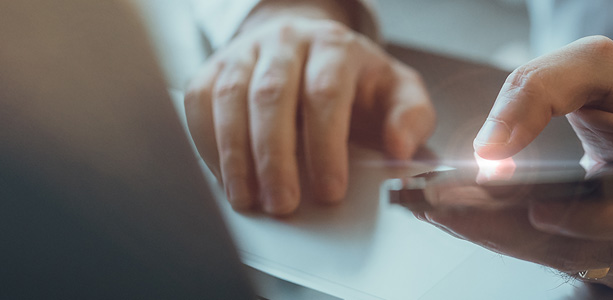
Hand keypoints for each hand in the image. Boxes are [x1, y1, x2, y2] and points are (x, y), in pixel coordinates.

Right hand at [184, 3, 434, 214]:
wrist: (308, 46)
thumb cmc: (353, 79)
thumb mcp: (397, 91)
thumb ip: (411, 116)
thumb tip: (399, 146)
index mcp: (334, 47)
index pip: (325, 93)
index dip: (325, 145)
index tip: (330, 191)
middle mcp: (286, 42)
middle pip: (272, 96)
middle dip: (275, 157)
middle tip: (284, 204)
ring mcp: (245, 52)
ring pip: (229, 99)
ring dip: (236, 156)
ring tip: (249, 200)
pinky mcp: (214, 67)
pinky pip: (199, 103)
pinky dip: (207, 144)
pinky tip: (225, 178)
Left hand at [420, 36, 612, 288]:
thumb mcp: (595, 65)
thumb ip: (541, 90)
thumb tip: (492, 147)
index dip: (599, 219)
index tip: (540, 210)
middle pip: (593, 244)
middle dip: (512, 227)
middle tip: (449, 205)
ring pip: (566, 258)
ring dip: (499, 235)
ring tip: (443, 207)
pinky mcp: (611, 264)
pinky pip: (556, 258)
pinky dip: (508, 237)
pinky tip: (467, 217)